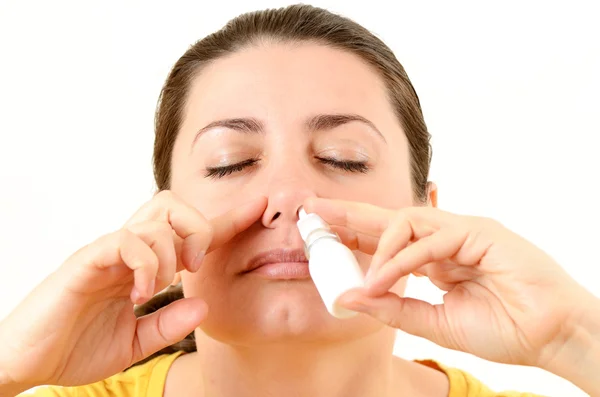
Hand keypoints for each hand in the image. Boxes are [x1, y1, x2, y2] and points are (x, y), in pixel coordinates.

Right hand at [0, 191, 266, 389]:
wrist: (27, 363)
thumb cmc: (74, 347)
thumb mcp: (135, 342)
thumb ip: (168, 324)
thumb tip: (203, 304)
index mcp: (140, 266)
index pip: (188, 233)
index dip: (225, 222)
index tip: (259, 211)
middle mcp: (127, 251)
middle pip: (172, 204)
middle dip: (198, 227)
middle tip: (195, 266)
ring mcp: (106, 253)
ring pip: (154, 218)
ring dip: (172, 250)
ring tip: (162, 285)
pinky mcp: (85, 262)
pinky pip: (124, 241)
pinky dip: (144, 263)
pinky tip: (141, 293)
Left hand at [303, 198, 593, 369]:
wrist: (553, 337)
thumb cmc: (505, 329)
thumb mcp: (435, 322)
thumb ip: (393, 309)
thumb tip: (348, 298)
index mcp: (436, 259)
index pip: (387, 239)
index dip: (353, 235)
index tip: (320, 235)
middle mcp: (446, 239)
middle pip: (388, 219)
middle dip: (349, 215)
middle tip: (313, 210)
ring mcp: (463, 231)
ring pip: (407, 220)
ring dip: (375, 244)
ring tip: (354, 269)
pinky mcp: (480, 232)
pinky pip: (430, 239)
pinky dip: (402, 259)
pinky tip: (383, 277)